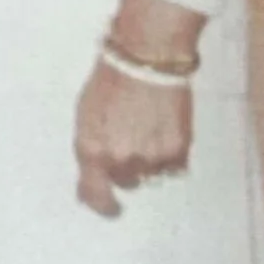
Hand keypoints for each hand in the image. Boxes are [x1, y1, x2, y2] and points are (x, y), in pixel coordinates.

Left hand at [74, 57, 193, 217]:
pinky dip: (172, 155)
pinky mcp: (177, 150)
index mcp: (91, 149)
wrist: (147, 55)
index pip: (95, 195)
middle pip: (126, 182)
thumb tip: (90, 184)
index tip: (111, 208)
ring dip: (151, 160)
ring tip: (149, 126)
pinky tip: (165, 129)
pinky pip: (175, 168)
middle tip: (133, 137)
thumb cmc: (112, 78)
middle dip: (127, 167)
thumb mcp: (86, 115)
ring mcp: (150, 157)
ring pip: (152, 176)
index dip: (103, 205)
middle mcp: (120, 159)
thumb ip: (88, 150)